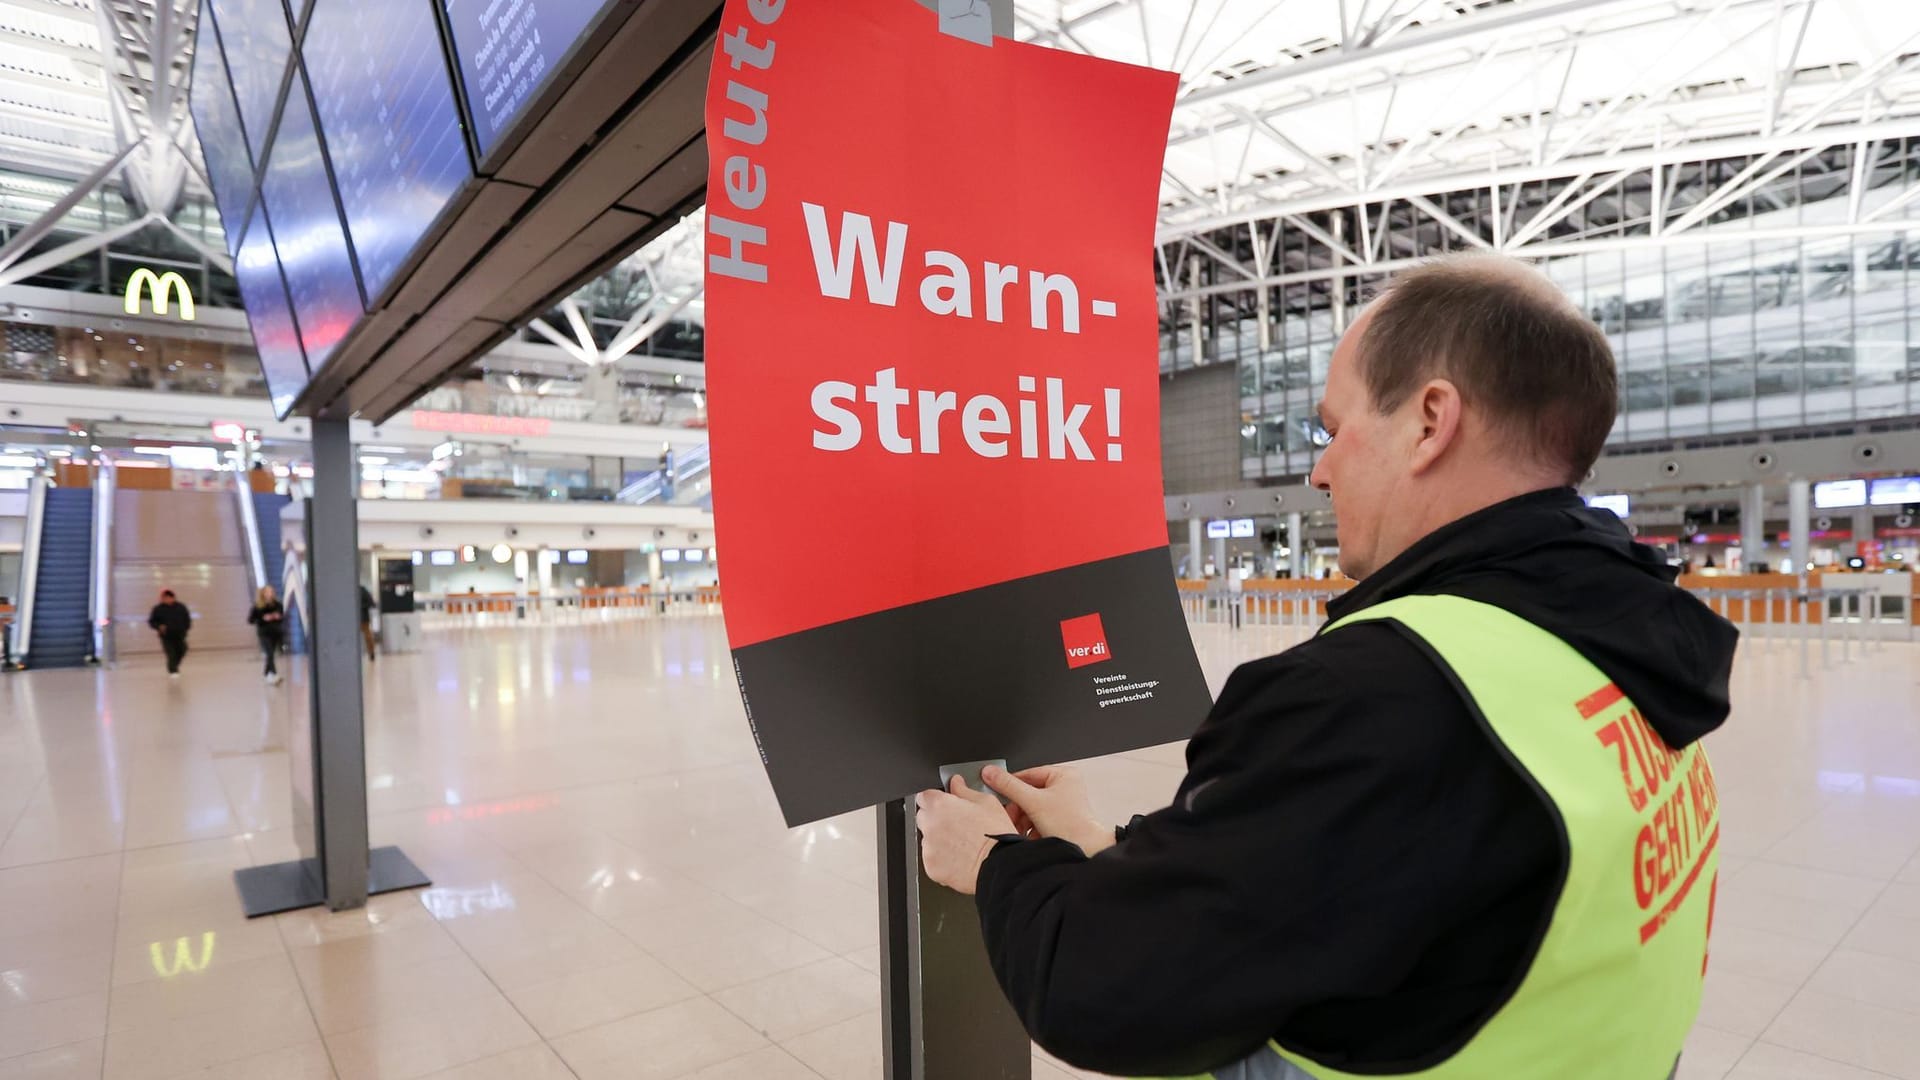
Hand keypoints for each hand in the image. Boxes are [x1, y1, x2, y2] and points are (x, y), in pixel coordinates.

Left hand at [915, 775, 1016, 894]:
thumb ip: (964, 790)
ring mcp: (929, 848)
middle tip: (956, 824)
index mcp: (941, 805)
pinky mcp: (931, 867)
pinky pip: (931, 858)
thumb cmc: (996, 835)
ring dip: (938, 839)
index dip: (934, 798)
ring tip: (961, 843)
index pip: (924, 795)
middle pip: (923, 816)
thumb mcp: (987, 802)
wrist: (1000, 866)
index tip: (943, 803)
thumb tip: (956, 783)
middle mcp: (931, 825)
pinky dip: (941, 858)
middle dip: (935, 818)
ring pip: (927, 839)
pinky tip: (959, 857)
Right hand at [983, 764, 1112, 856]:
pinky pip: (1038, 819)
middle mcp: (1065, 787)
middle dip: (1017, 809)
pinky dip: (1030, 828)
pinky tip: (1027, 837)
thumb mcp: (1033, 801)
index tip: (995, 790)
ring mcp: (1063, 805)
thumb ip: (1009, 786)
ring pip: (1031, 808)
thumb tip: (990, 772)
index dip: (1010, 785)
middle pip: (1028, 793)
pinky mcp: (1060, 821)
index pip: (1028, 774)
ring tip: (1017, 830)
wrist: (1086, 851)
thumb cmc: (1071, 825)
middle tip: (1007, 817)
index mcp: (1063, 775)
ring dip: (1022, 821)